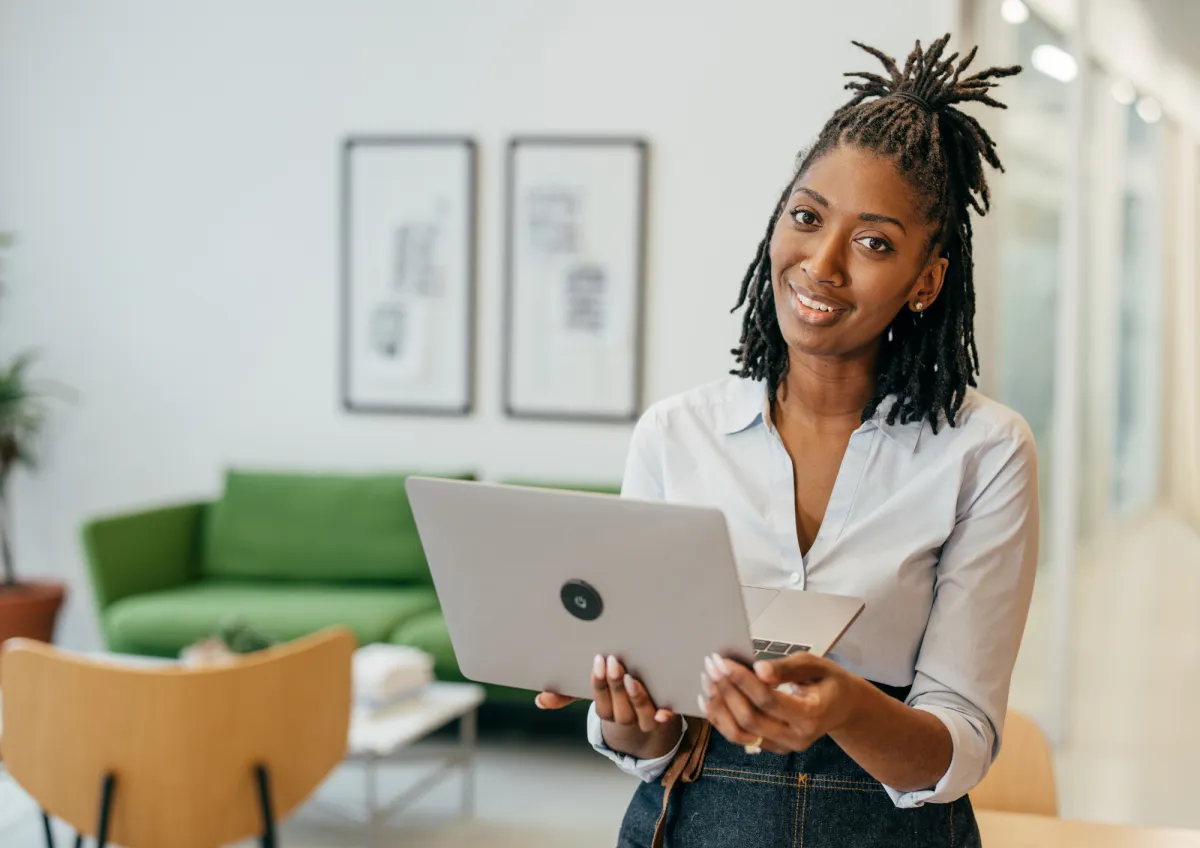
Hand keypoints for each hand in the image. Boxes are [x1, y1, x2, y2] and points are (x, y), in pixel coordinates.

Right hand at [536, 655, 681, 759]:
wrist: (646, 726)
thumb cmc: (615, 701)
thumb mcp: (595, 695)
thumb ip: (569, 695)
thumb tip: (540, 700)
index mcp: (608, 713)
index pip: (601, 702)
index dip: (599, 684)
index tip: (598, 662)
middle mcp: (626, 719)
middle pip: (619, 707)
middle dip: (614, 686)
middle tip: (613, 662)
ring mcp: (646, 721)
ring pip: (641, 713)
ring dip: (636, 698)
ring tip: (631, 678)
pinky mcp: (665, 718)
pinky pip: (666, 720)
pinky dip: (664, 716)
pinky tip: (663, 711)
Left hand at [699, 651, 865, 754]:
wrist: (843, 708)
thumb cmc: (828, 681)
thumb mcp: (816, 665)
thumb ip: (787, 668)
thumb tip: (758, 670)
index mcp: (812, 715)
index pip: (768, 700)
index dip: (742, 680)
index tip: (722, 660)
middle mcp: (796, 737)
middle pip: (750, 719)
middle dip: (726, 690)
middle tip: (711, 664)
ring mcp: (783, 746)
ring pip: (740, 734)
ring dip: (718, 706)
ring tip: (707, 679)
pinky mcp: (771, 747)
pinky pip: (740, 737)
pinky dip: (720, 718)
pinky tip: (708, 698)